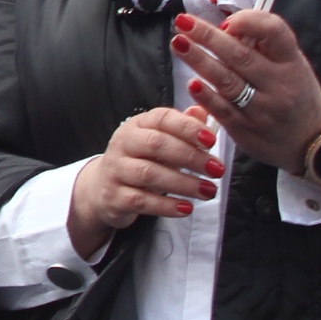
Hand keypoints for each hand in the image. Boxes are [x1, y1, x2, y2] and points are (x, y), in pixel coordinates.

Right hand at [67, 107, 219, 261]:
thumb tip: (201, 110)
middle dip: (190, 156)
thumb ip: (182, 127)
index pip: (161, 118)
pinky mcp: (114, 196)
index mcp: (137, 125)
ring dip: (183, 183)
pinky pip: (141, 200)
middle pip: (155, 144)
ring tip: (208, 191)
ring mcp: (115, 170)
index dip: (187, 127)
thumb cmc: (140, 161)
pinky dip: (166, 205)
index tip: (211, 141)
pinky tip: (186, 208)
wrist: (103, 188)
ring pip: (148, 173)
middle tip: (217, 169)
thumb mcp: (159, 142)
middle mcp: (122, 143)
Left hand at [174, 9, 320, 173]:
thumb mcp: (293, 66)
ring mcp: (263, 109)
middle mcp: (279, 85)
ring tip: (178, 43)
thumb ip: (265, 47)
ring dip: (199, 60)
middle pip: (240, 55)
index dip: (248, 21)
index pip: (275, 32)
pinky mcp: (246, 130)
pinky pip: (222, 111)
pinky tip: (191, 83)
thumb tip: (226, 27)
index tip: (226, 22)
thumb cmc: (295, 95)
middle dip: (208, 36)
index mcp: (292, 63)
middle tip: (183, 22)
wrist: (310, 144)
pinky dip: (206, 96)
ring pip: (227, 81)